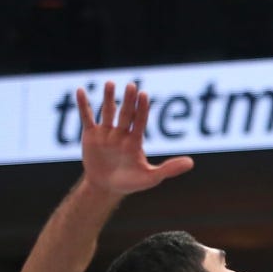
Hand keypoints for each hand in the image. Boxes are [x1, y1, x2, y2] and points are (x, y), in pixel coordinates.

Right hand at [76, 81, 193, 195]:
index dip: (142, 109)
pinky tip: (80, 91)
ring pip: (107, 112)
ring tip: (110, 83)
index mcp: (136, 141)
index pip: (140, 121)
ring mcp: (106, 133)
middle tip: (132, 85)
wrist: (106, 188)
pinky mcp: (91, 135)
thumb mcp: (151, 177)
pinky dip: (84, 105)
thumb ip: (169, 169)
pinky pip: (87, 117)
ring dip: (109, 98)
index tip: (144, 95)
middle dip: (129, 100)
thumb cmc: (131, 182)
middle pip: (126, 114)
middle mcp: (122, 133)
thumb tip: (192, 163)